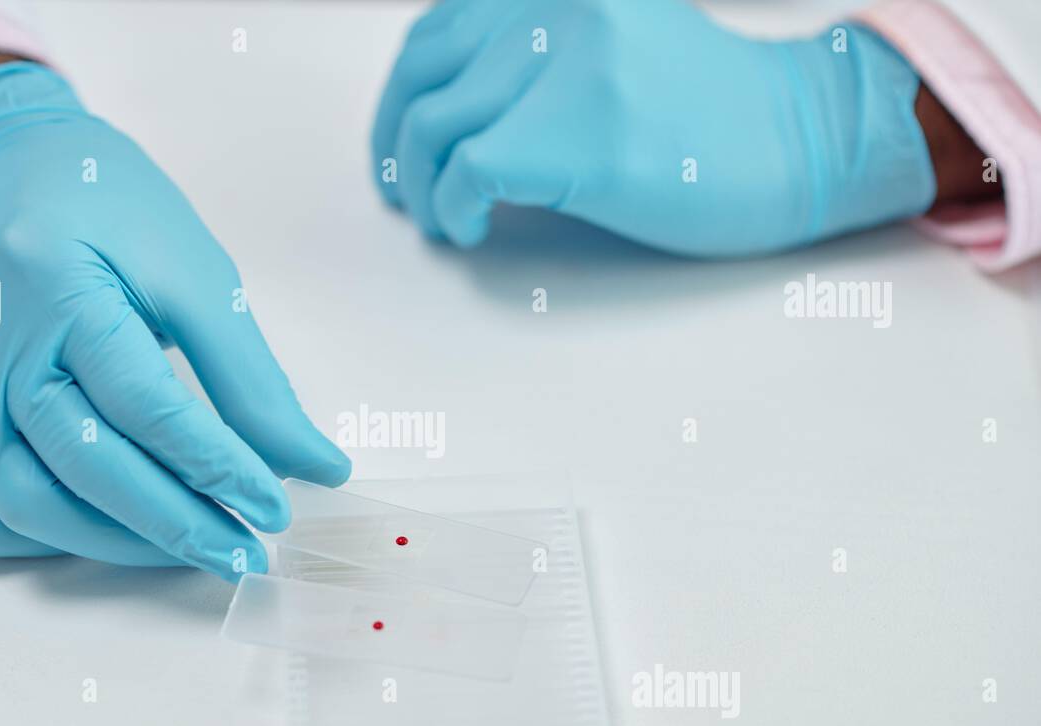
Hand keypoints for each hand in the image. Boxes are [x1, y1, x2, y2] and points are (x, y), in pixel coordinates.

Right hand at [0, 62, 348, 577]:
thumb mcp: (194, 273)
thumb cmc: (109, 208)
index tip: (276, 511)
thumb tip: (311, 465)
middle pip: (81, 466)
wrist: (6, 167)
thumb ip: (249, 378)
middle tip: (243, 553)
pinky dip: (49, 537)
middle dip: (174, 525)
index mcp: (55, 285)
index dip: (218, 470)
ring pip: (22, 503)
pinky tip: (111, 532)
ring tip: (188, 549)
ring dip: (113, 545)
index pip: (146, 408)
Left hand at [372, 0, 937, 255]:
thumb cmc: (711, 110)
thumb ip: (534, 52)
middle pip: (420, 80)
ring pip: (431, 128)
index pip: (434, 33)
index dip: (400, 100)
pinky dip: (452, 211)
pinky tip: (472, 229)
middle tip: (405, 196)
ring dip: (420, 189)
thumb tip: (449, 105)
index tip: (400, 149)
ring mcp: (567, 68)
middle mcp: (552, 9)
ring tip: (440, 222)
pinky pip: (467, 174)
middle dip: (395, 149)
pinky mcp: (580, 135)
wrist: (802, 140)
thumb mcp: (611, 43)